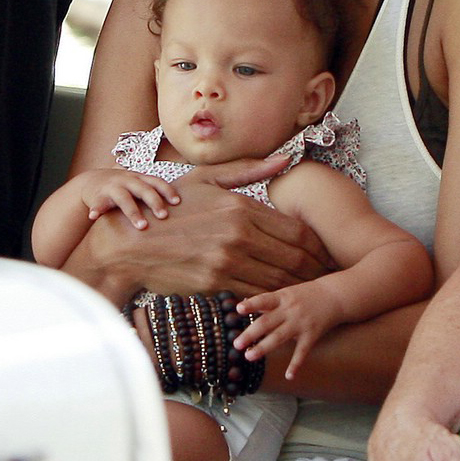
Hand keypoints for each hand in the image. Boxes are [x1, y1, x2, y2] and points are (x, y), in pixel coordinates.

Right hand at [76, 155, 332, 299]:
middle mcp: (238, 232)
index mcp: (241, 205)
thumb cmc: (169, 206)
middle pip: (294, 256)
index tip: (329, 254)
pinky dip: (272, 299)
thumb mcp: (206, 179)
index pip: (296, 229)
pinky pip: (254, 293)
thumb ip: (248, 170)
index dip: (318, 246)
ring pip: (278, 278)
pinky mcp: (214, 282)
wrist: (129, 242)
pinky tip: (282, 302)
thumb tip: (285, 158)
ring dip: (299, 287)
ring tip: (313, 293)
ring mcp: (227, 259)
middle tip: (330, 277)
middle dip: (316, 269)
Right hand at [80, 169, 179, 228]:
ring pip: (124, 198)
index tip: (177, 202)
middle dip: (154, 202)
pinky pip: (98, 203)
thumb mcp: (138, 185)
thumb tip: (181, 207)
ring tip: (142, 226)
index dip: (167, 190)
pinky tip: (93, 217)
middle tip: (163, 216)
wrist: (93, 181)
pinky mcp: (98, 196)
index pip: (156, 182)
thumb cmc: (123, 187)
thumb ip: (154, 193)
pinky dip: (96, 209)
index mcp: (140, 178)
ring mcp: (113, 187)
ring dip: (133, 211)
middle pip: (143, 189)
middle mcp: (127, 180)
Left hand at [235, 282, 339, 379]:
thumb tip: (242, 304)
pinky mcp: (312, 335)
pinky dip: (296, 364)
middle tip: (236, 344)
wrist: (334, 296)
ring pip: (279, 337)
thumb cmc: (306, 295)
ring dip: (263, 348)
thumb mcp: (286, 293)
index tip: (238, 309)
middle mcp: (290, 310)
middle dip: (251, 333)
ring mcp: (301, 323)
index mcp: (282, 298)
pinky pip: (302, 351)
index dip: (251, 304)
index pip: (264, 300)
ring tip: (249, 357)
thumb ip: (267, 302)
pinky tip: (289, 376)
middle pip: (267, 322)